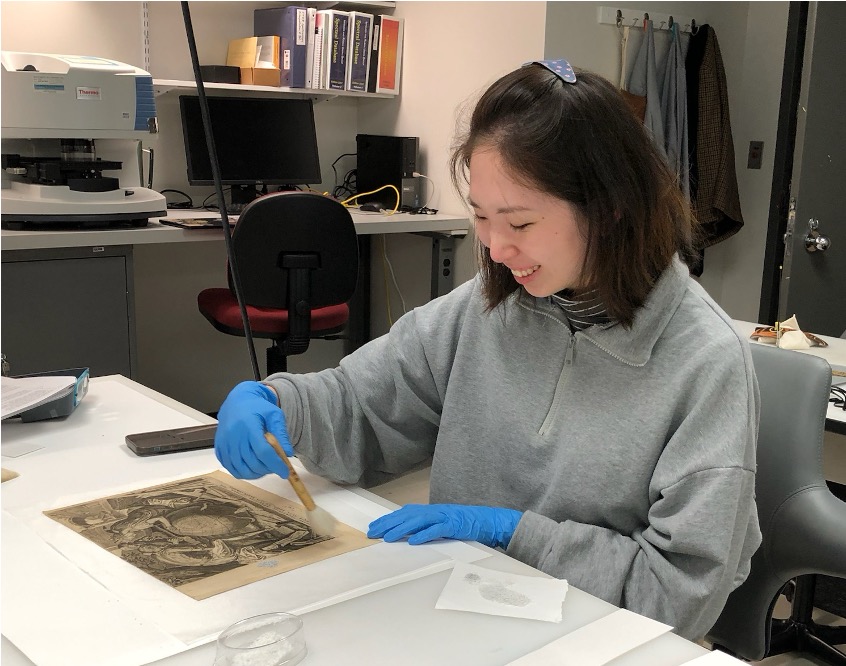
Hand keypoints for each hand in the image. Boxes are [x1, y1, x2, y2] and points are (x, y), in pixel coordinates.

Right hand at [214, 381, 292, 479]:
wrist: (238, 401)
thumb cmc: (258, 408)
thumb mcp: (274, 415)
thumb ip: (281, 434)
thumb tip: (288, 453)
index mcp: (249, 425)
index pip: (263, 451)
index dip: (275, 464)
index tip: (285, 472)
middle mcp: (234, 435)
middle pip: (252, 462)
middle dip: (268, 469)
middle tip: (276, 466)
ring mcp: (225, 443)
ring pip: (241, 469)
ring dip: (256, 473)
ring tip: (265, 467)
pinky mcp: (219, 448)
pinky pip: (231, 468)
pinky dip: (243, 472)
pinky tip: (252, 467)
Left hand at [367, 504, 521, 548]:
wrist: (489, 520)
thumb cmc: (465, 524)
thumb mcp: (442, 523)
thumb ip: (426, 526)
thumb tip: (407, 534)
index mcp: (430, 510)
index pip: (404, 513)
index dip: (388, 519)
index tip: (373, 528)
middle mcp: (435, 510)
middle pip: (407, 515)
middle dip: (388, 524)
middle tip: (372, 533)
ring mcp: (444, 516)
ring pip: (419, 521)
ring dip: (401, 529)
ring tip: (387, 538)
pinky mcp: (454, 525)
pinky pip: (438, 530)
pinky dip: (425, 535)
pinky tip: (413, 541)